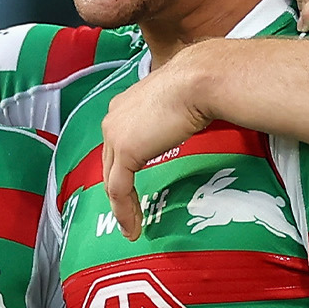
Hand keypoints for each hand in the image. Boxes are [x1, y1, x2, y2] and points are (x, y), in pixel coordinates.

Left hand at [100, 47, 212, 240]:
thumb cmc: (198, 84)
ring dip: (122, 206)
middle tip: (129, 211)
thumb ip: (170, 115)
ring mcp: (116, 135)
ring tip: (132, 226)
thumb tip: (185, 120)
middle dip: (118, 189)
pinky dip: (125, 211)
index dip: (123, 166)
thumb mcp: (177, 101)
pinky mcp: (125, 151)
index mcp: (124, 104)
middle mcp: (114, 118)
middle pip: (110, 163)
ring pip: (112, 179)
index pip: (117, 142)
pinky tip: (134, 227)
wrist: (198, 80)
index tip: (133, 185)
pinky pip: (119, 190)